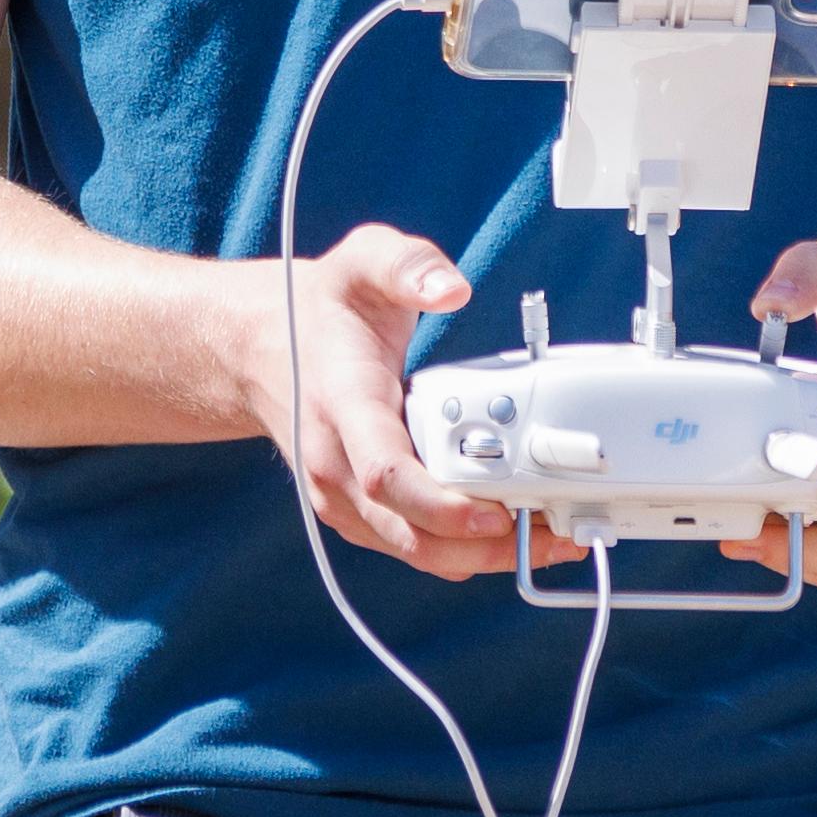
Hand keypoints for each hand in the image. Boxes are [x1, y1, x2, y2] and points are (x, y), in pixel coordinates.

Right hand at [266, 223, 526, 581]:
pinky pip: (411, 547)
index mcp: (341, 407)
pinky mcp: (355, 513)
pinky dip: (462, 550)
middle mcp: (334, 465)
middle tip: (555, 534)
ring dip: (482, 555)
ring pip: (414, 551)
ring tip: (550, 539)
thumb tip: (453, 289)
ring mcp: (340, 497)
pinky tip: (512, 534)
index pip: (386, 474)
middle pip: (410, 533)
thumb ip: (408, 266)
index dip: (444, 506)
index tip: (500, 512)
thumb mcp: (363, 261)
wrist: (260, 348)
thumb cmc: (322, 311)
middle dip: (485, 544)